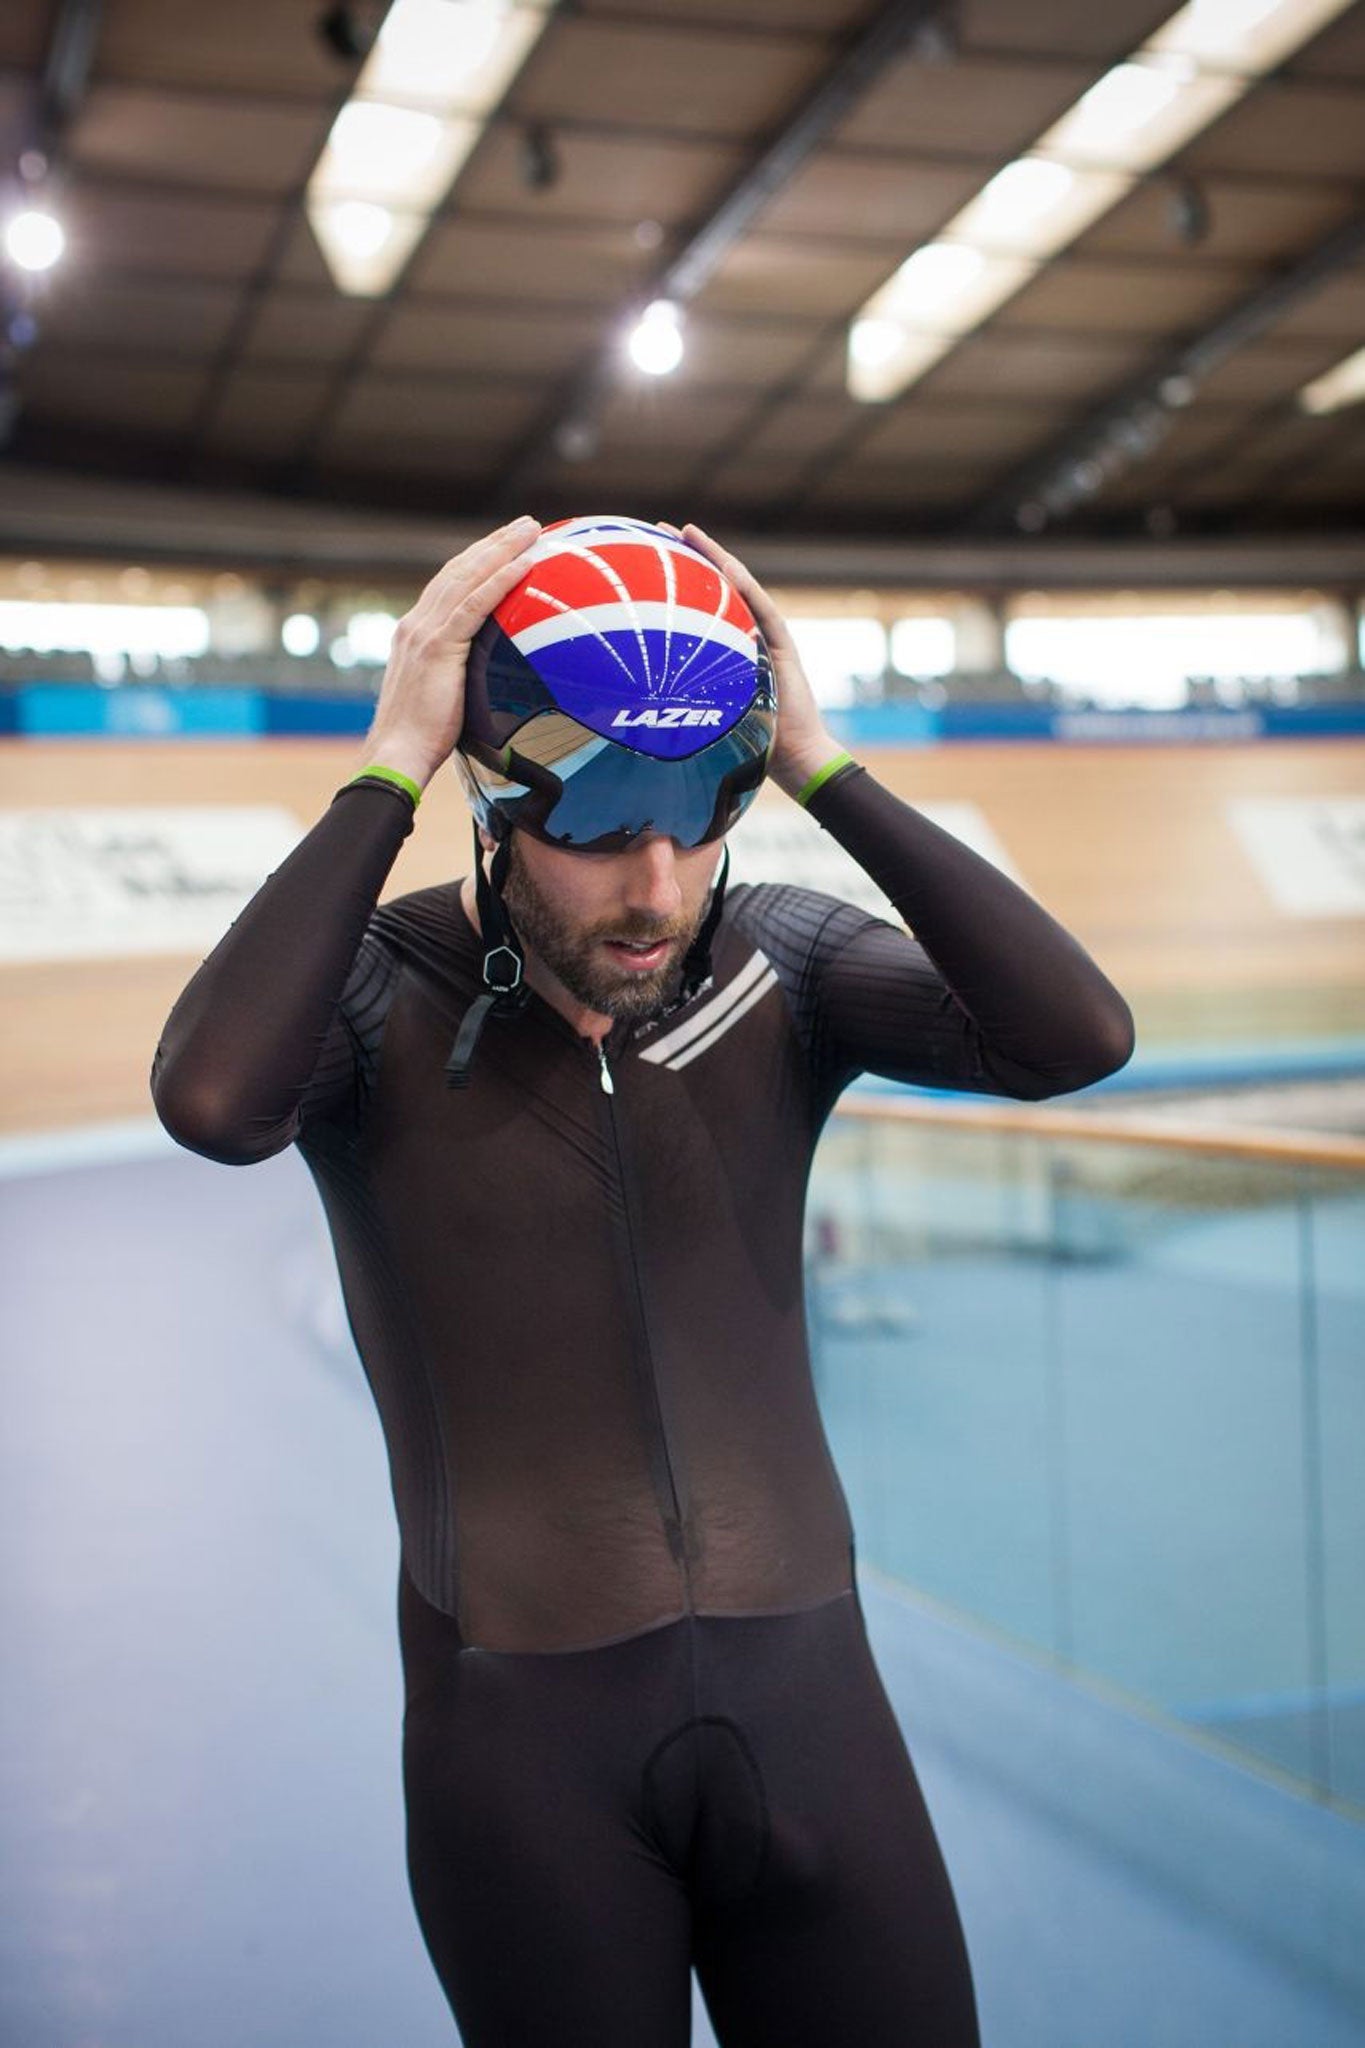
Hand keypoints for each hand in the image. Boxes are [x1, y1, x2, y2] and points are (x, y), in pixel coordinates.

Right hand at [359, 516, 540, 791]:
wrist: (396, 754)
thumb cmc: (421, 739)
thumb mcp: (441, 696)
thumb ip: (457, 676)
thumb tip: (488, 680)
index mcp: (415, 633)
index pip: (450, 585)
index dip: (478, 560)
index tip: (505, 544)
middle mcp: (416, 624)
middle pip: (460, 570)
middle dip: (494, 543)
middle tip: (526, 524)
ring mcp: (424, 633)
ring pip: (469, 578)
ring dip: (502, 549)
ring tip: (531, 529)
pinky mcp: (438, 647)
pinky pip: (476, 605)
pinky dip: (501, 580)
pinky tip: (525, 563)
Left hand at [671, 522, 843, 799]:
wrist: (791, 755)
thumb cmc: (747, 743)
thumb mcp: (704, 713)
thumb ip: (680, 697)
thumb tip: (629, 700)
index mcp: (726, 646)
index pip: (700, 603)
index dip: (678, 577)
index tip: (649, 554)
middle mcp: (746, 634)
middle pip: (717, 585)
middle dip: (691, 555)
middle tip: (662, 529)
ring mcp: (766, 635)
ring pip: (738, 586)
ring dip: (714, 556)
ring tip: (688, 531)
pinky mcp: (781, 643)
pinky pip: (762, 609)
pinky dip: (743, 585)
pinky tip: (724, 563)